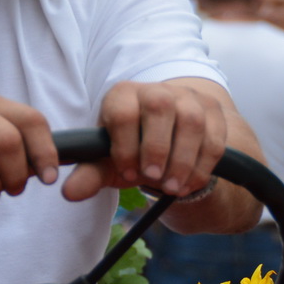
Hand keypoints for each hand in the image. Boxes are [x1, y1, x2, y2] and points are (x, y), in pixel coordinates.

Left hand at [62, 79, 226, 201]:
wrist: (167, 138)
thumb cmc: (131, 149)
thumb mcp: (109, 162)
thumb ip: (90, 175)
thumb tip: (69, 193)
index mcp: (123, 95)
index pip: (123, 112)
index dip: (125, 146)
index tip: (127, 173)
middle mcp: (156, 90)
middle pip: (160, 107)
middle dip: (157, 147)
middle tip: (152, 179)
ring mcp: (187, 97)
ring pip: (191, 121)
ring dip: (183, 159)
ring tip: (172, 187)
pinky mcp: (212, 110)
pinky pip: (214, 136)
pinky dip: (203, 164)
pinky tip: (190, 183)